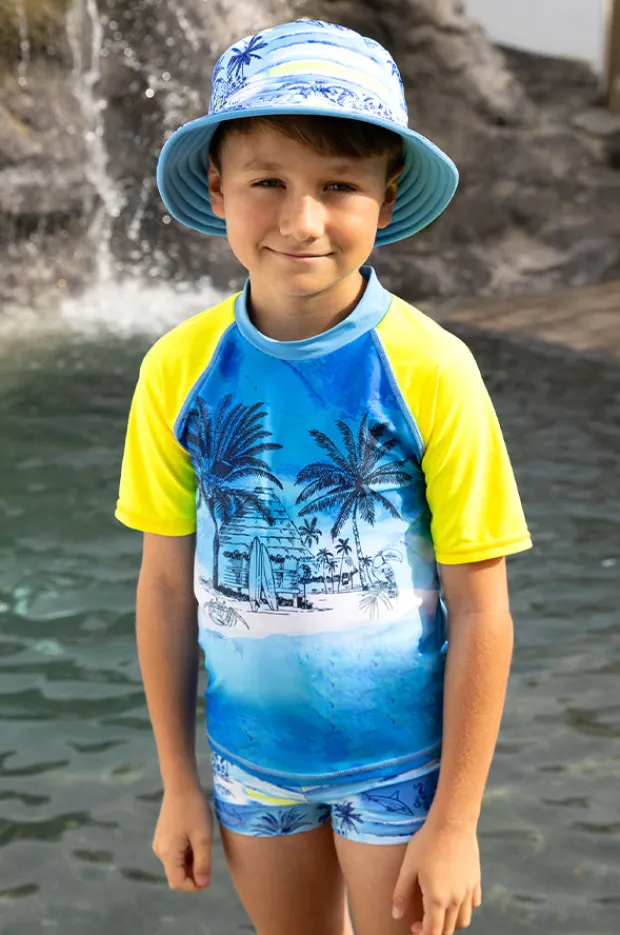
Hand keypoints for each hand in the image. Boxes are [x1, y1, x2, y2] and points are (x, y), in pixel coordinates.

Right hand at [152, 782, 212, 891]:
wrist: (181, 785)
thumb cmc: (194, 809)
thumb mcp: (203, 837)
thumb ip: (203, 863)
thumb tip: (202, 884)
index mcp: (167, 853)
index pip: (177, 883)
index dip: (194, 886)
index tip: (209, 877)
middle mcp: (159, 851)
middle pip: (176, 874)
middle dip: (194, 873)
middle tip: (208, 857)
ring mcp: (160, 843)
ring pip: (176, 864)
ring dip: (191, 862)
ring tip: (203, 844)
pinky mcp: (163, 836)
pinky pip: (175, 853)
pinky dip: (187, 853)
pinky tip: (196, 838)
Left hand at [392, 818, 481, 933]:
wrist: (452, 822)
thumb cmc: (427, 843)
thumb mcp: (408, 867)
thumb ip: (401, 894)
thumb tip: (396, 915)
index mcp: (438, 899)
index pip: (433, 931)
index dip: (422, 934)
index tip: (413, 927)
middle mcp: (456, 899)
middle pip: (449, 929)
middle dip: (435, 931)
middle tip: (421, 921)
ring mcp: (468, 890)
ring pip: (464, 920)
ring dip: (451, 923)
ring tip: (439, 912)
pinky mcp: (476, 880)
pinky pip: (474, 904)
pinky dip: (465, 908)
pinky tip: (455, 898)